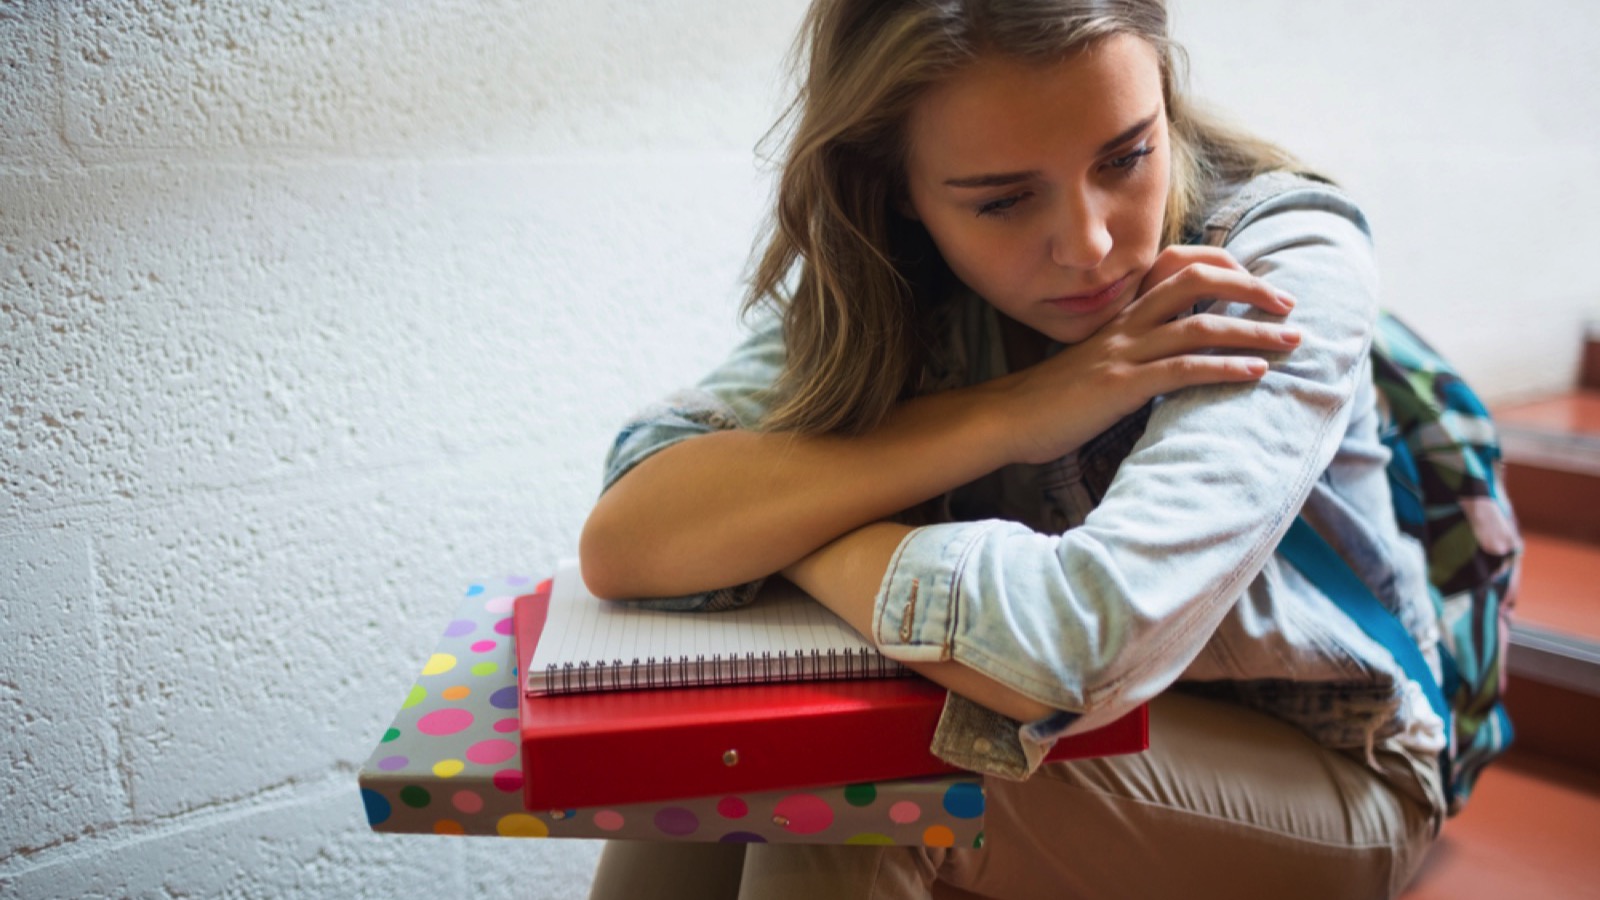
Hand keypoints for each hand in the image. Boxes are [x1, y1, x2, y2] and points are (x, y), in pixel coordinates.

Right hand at [995, 245, 1299, 464]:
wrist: (1007, 419)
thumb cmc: (1052, 401)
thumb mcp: (1097, 365)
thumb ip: (1133, 354)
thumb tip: (1171, 363)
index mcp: (1121, 317)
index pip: (1177, 269)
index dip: (1223, 267)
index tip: (1257, 286)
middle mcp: (1126, 326)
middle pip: (1197, 283)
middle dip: (1250, 290)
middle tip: (1289, 306)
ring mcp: (1124, 354)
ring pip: (1200, 327)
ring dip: (1253, 332)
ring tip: (1291, 342)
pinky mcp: (1122, 386)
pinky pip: (1183, 370)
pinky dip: (1225, 368)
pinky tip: (1256, 374)